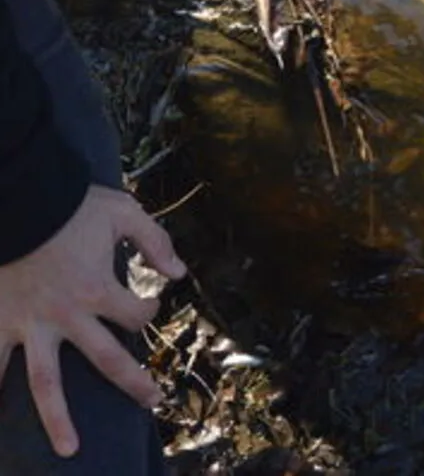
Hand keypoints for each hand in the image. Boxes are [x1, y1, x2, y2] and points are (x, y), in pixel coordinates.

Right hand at [0, 185, 185, 457]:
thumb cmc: (71, 205)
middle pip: (107, 361)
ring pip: (46, 384)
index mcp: (99, 289)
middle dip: (133, 384)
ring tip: (71, 449)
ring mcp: (31, 326)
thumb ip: (155, 242)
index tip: (151, 302)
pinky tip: (0, 419)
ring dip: (58, 420)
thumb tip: (180, 273)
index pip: (138, 316)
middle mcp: (68, 317)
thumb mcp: (124, 213)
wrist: (19, 200)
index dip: (150, 309)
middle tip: (152, 402)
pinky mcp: (1, 324)